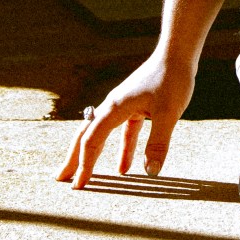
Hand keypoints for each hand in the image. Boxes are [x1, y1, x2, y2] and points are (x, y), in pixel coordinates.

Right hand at [55, 52, 195, 189]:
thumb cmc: (172, 79)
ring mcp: (124, 105)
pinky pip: (122, 131)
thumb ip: (158, 143)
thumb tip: (150, 172)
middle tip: (60, 179)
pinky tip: (124, 168)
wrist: (178, 54)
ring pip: (102, 133)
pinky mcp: (136, 105)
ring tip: (84, 175)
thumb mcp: (168, 113)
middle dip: (74, 158)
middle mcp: (114, 106)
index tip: (78, 185)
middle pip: (86, 135)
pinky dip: (121, 149)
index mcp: (115, 108)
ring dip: (93, 154)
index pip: (92, 140)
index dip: (84, 163)